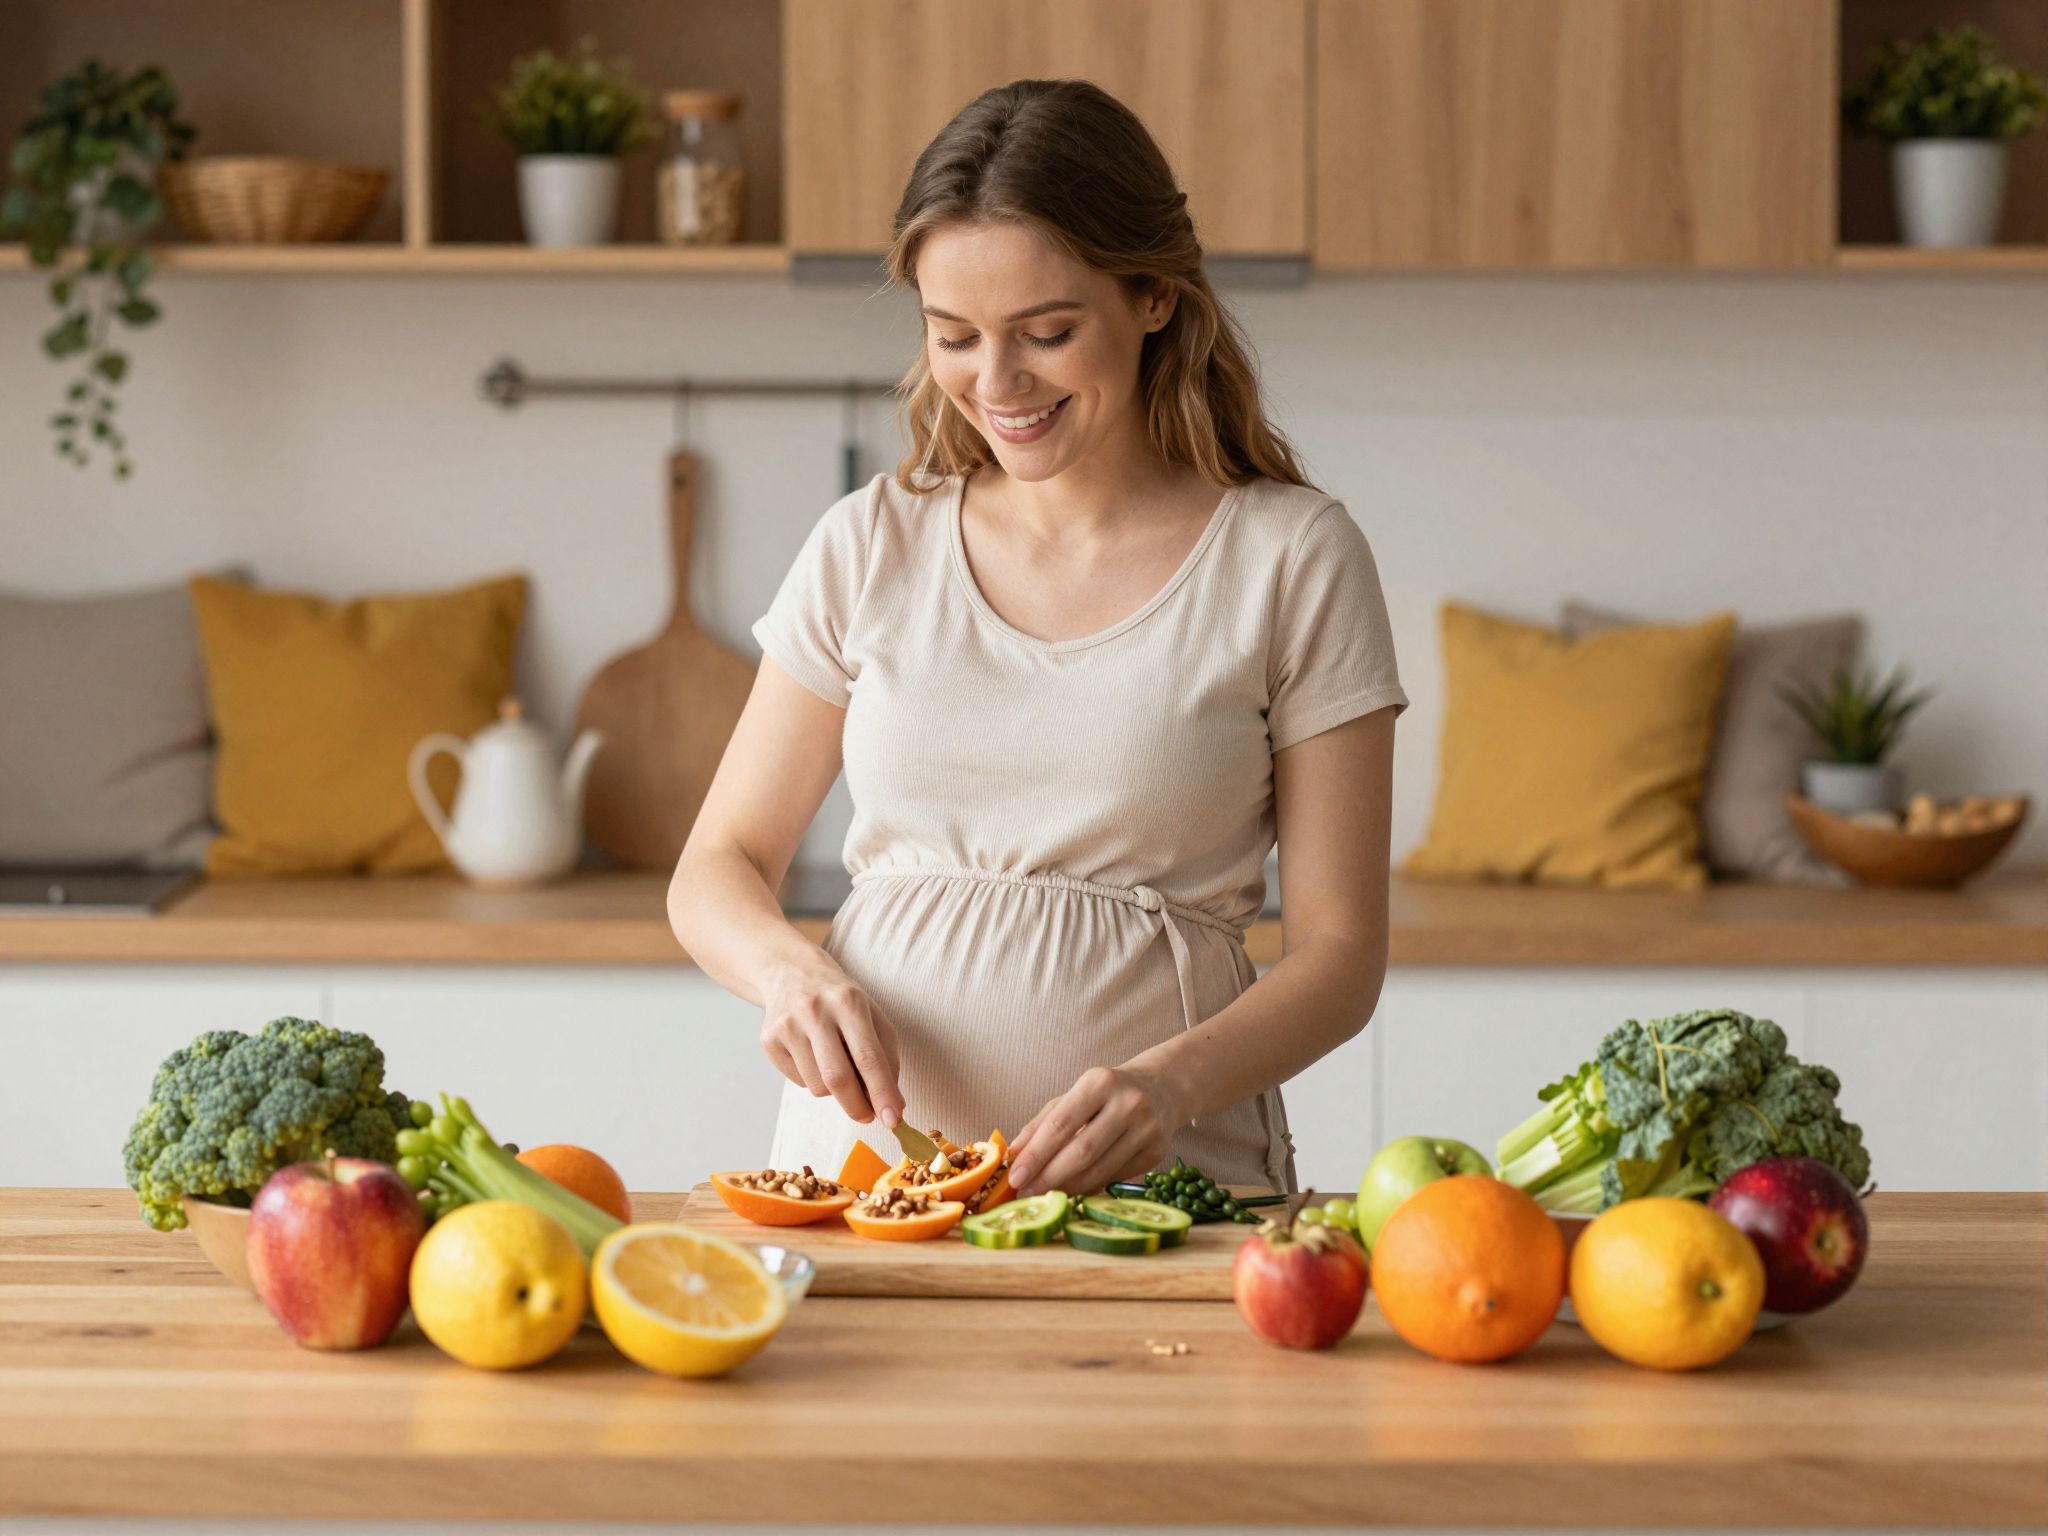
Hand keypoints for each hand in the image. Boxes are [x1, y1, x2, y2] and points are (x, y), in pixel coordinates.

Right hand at [758, 958, 904, 1128]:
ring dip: (833, 1090)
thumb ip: (887, 1058)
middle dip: (857, 1107)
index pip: (868, 1056)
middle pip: (838, 1077)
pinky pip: (798, 1082)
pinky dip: (812, 1079)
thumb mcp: (872, 1016)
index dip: (882, 1092)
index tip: (893, 1120)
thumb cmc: (842, 1001)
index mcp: (848, 1001)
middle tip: (868, 1116)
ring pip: (817, 1086)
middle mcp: (815, 1010)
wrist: (792, 972)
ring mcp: (787, 1025)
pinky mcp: (768, 1040)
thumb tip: (893, 1105)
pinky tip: (812, 1054)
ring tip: (835, 1063)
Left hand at [1007, 1065, 1182, 1197]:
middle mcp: (1128, 1103)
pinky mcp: (1158, 1152)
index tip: (1014, 1177)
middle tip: (1025, 1194)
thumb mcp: (1072, 1097)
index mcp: (1099, 1083)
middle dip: (1048, 1177)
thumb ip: (1041, 1124)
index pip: (1060, 1124)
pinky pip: (1115, 1178)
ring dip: (1067, 1188)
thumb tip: (1013, 1156)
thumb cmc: (1105, 1094)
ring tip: (1045, 1195)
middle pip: (1081, 1152)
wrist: (1160, 1089)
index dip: (1036, 1155)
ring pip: (1099, 1171)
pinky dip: (1090, 1187)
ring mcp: (1148, 1129)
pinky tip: (1074, 1189)